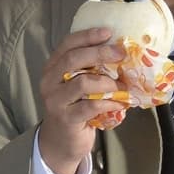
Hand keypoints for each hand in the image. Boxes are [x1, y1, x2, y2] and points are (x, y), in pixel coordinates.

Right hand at [38, 27, 126, 173]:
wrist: (61, 142)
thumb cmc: (75, 107)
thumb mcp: (77, 84)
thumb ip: (90, 69)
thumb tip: (121, 52)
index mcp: (52, 67)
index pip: (67, 44)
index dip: (87, 36)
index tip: (108, 32)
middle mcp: (49, 81)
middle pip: (73, 59)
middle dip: (100, 53)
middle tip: (121, 54)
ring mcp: (55, 100)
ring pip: (82, 83)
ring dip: (107, 82)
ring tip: (123, 85)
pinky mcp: (66, 119)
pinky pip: (90, 106)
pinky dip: (108, 103)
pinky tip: (120, 103)